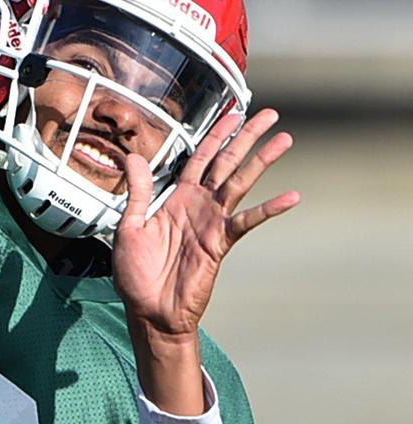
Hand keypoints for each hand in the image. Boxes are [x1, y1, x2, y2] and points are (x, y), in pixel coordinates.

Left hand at [111, 108, 299, 411]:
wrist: (148, 310)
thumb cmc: (136, 272)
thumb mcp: (130, 225)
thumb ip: (139, 191)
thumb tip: (133, 156)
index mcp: (177, 197)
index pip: (199, 157)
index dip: (215, 134)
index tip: (233, 113)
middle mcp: (199, 204)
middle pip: (226, 162)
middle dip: (247, 137)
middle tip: (270, 114)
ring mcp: (212, 222)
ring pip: (240, 182)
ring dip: (261, 160)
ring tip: (285, 139)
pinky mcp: (220, 242)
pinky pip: (247, 221)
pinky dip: (269, 208)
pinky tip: (292, 196)